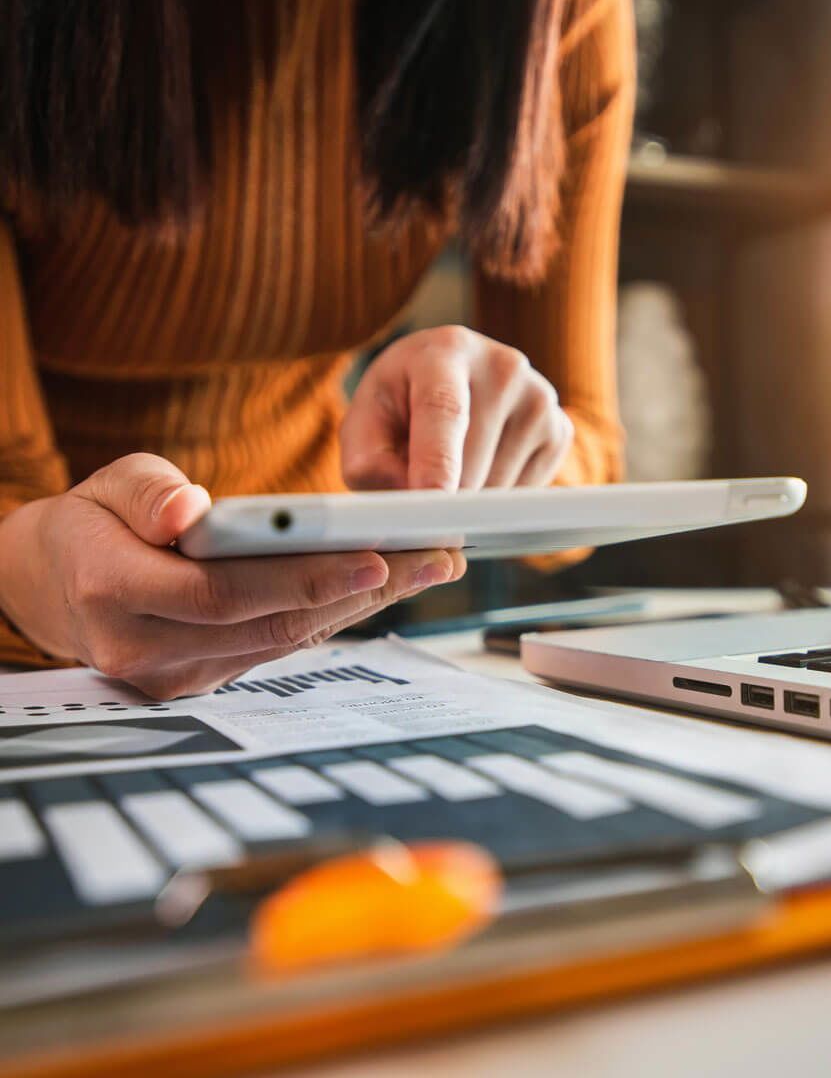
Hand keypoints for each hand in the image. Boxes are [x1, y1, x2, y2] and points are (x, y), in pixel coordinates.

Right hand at [0, 454, 464, 698]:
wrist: (57, 585)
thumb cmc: (94, 522)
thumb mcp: (110, 482)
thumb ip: (148, 493)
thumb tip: (188, 514)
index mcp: (113, 588)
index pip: (224, 591)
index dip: (304, 578)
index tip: (378, 556)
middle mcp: (143, 648)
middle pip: (270, 624)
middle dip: (362, 591)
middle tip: (435, 558)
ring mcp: (173, 678)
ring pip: (284, 643)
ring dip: (362, 606)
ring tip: (426, 568)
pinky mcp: (200, 686)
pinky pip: (277, 651)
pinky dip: (332, 618)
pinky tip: (382, 589)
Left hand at [340, 326, 573, 490]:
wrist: (449, 385)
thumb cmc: (401, 408)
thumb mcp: (366, 425)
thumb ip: (369, 462)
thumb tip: (410, 496)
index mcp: (445, 351)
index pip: (444, 410)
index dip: (437, 461)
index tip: (431, 504)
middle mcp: (502, 366)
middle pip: (472, 463)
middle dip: (441, 502)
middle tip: (417, 495)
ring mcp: (539, 396)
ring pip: (501, 488)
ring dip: (469, 503)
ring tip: (451, 470)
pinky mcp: (560, 428)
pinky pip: (528, 494)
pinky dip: (500, 502)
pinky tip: (481, 471)